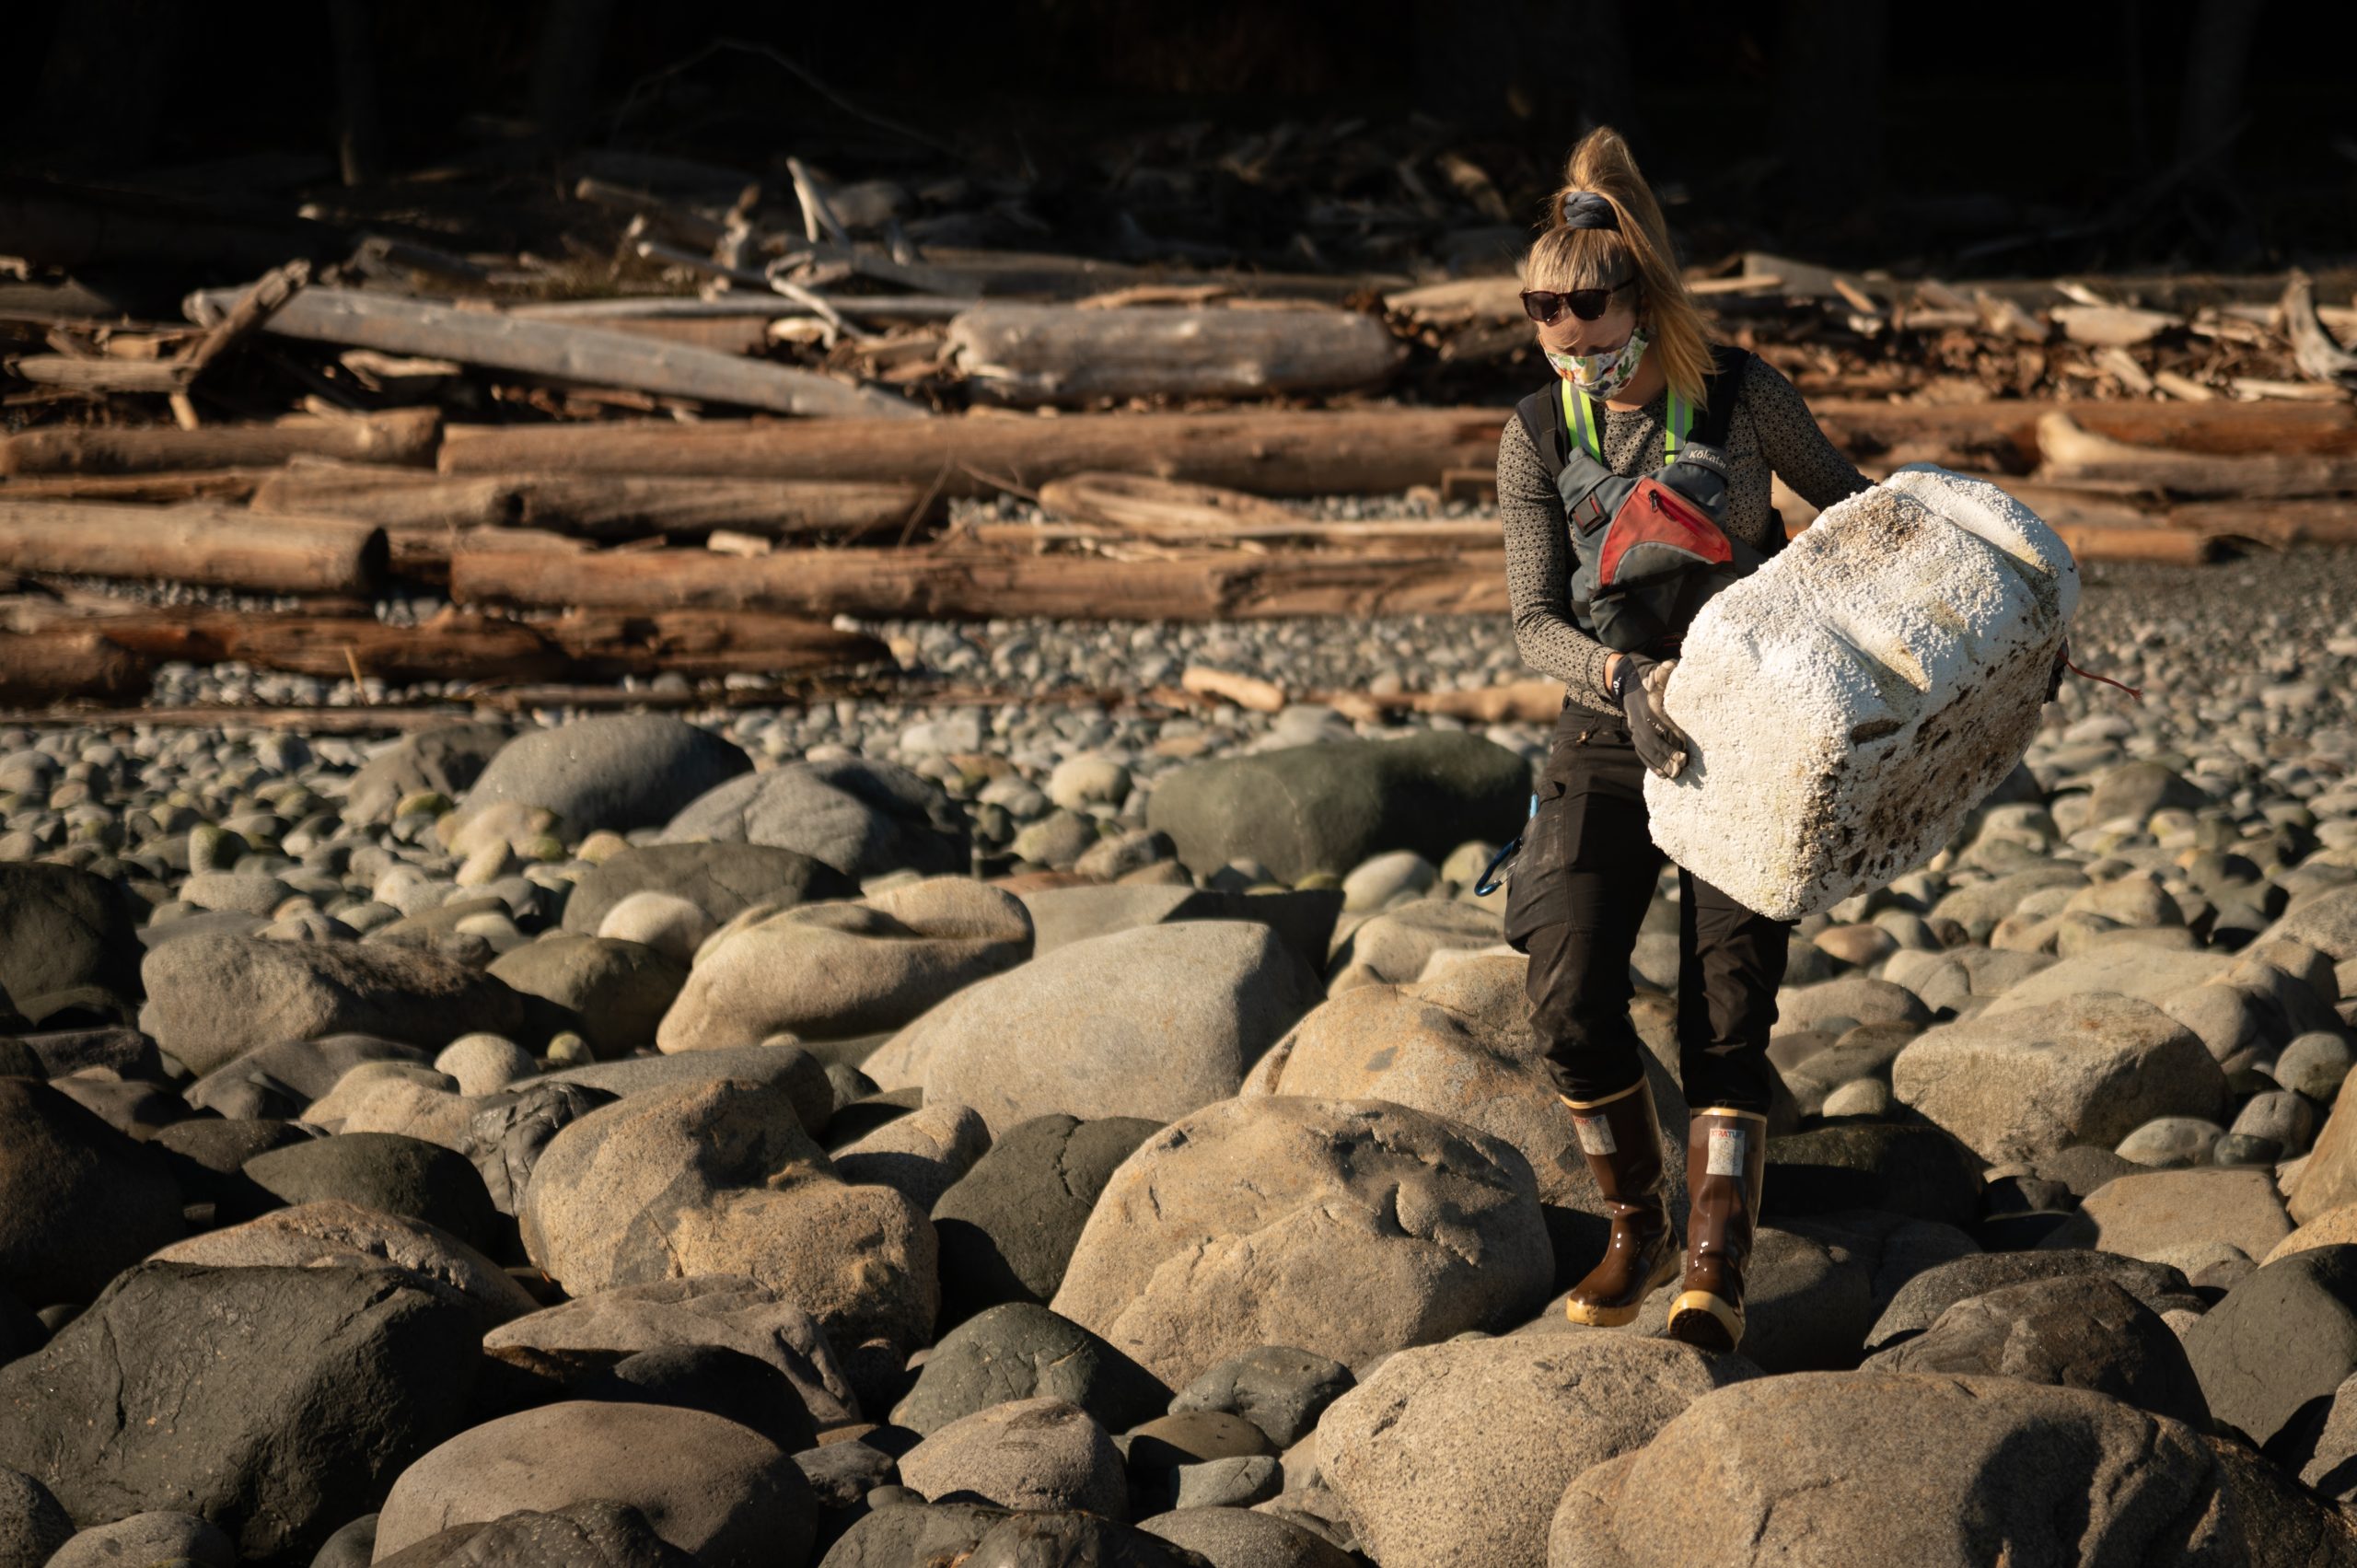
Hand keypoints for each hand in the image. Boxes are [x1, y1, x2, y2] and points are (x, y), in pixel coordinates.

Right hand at [1615, 653, 1691, 778]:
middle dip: (1666, 753)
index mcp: (1646, 702)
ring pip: (1645, 747)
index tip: (1683, 746)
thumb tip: (1670, 666)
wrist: (1626, 680)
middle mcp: (1637, 716)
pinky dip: (1651, 764)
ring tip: (1674, 774)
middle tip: (1681, 765)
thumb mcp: (1658, 670)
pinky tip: (1662, 774)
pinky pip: (1641, 751)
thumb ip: (1664, 671)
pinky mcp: (1635, 734)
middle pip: (1650, 738)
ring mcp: (1634, 726)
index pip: (1656, 720)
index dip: (1669, 734)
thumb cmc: (1650, 676)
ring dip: (1660, 762)